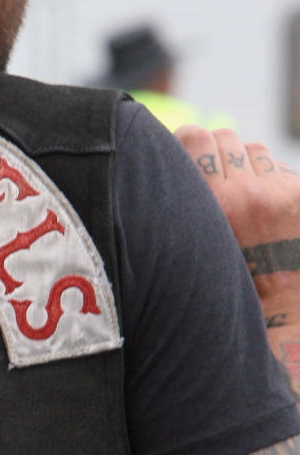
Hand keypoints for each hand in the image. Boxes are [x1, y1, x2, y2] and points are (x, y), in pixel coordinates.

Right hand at [176, 125, 299, 319]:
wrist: (279, 316)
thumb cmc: (225, 288)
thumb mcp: (191, 249)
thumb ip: (182, 208)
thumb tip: (172, 164)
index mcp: (213, 206)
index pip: (193, 137)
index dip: (186, 145)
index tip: (184, 161)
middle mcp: (248, 194)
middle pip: (224, 137)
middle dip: (217, 155)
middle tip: (215, 185)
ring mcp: (281, 193)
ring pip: (254, 150)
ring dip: (246, 167)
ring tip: (243, 202)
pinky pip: (279, 169)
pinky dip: (271, 184)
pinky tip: (266, 215)